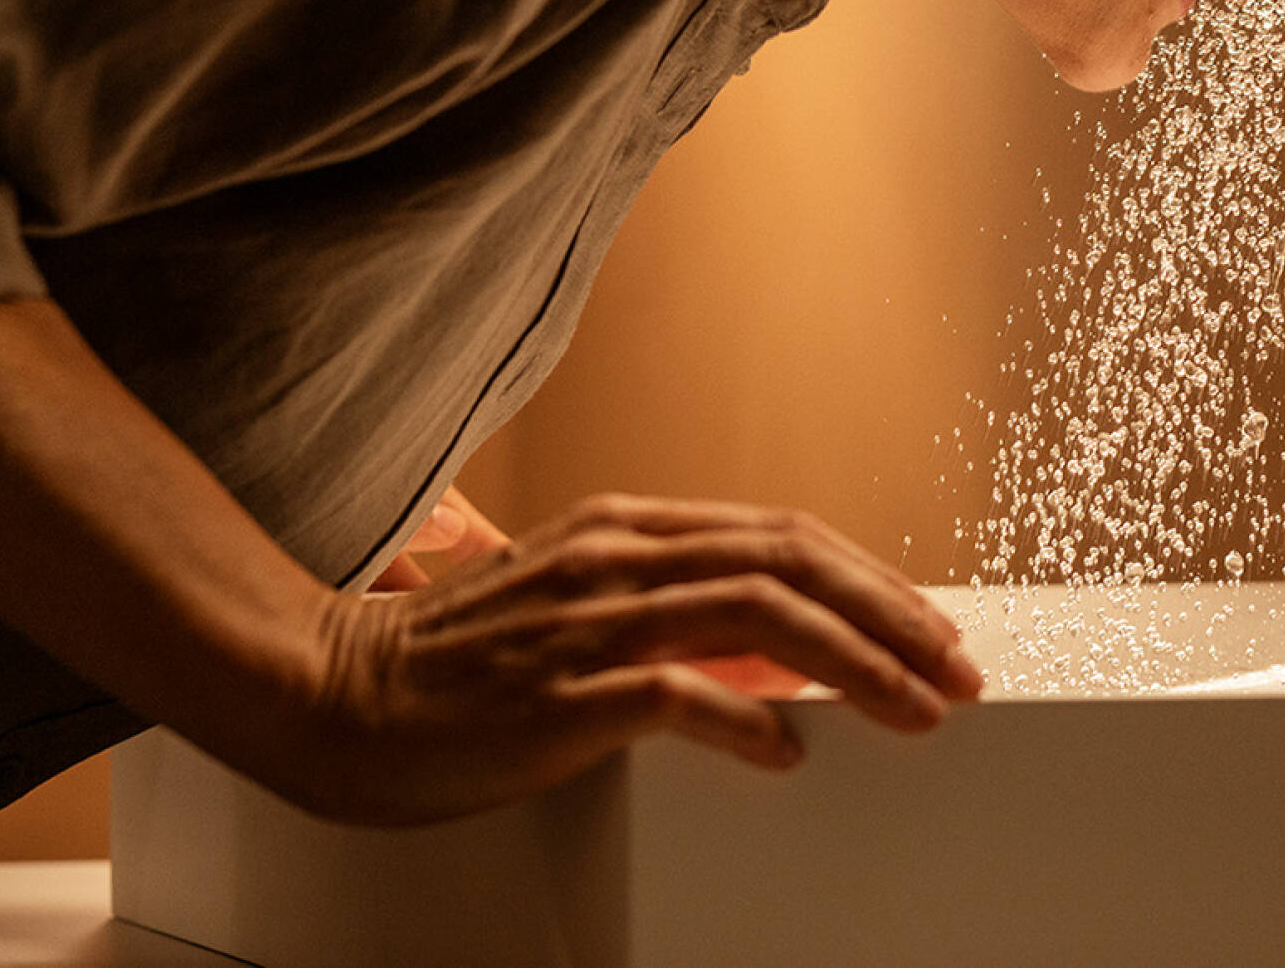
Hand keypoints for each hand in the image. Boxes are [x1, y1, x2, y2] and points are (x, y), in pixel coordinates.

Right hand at [278, 494, 983, 825]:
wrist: (327, 693)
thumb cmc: (448, 668)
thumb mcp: (571, 610)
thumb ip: (665, 617)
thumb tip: (771, 664)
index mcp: (624, 533)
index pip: (782, 535)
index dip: (871, 579)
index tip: (930, 627)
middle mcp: (618, 561)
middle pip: (791, 563)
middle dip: (892, 615)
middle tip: (957, 669)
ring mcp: (589, 622)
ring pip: (758, 617)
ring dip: (854, 664)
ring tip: (914, 709)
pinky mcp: (559, 692)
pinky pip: (674, 697)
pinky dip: (742, 720)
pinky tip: (788, 751)